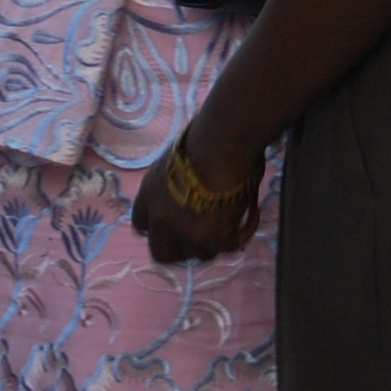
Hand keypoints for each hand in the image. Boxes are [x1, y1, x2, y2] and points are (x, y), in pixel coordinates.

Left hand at [131, 127, 263, 263]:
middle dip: (180, 248)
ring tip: (231, 219)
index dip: (159, 226)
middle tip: (201, 235)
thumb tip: (196, 188)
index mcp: (149, 193)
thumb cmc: (206, 137)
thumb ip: (177, 184)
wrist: (224, 142)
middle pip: (162, 253)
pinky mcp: (214, 240)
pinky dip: (241, 234)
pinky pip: (229, 247)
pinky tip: (250, 217)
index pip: (141, 224)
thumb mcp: (177, 161)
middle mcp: (161, 218)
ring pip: (200, 254)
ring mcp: (186, 233)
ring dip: (215, 240)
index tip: (176, 221)